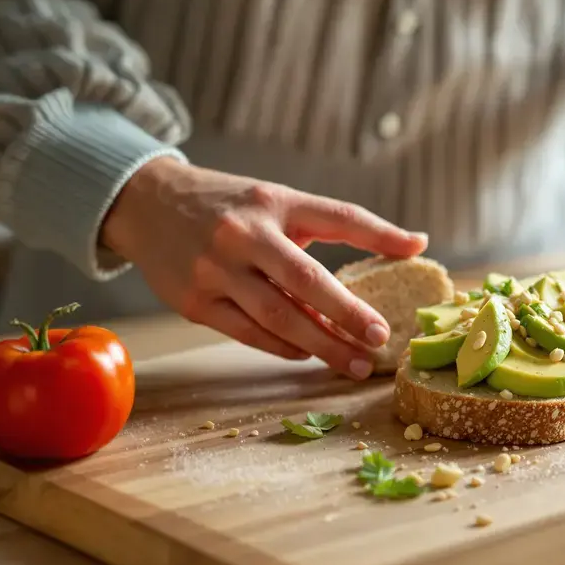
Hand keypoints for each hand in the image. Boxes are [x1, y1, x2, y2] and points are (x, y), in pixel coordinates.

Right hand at [101, 158, 428, 378]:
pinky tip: (308, 356)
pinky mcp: (193, 302)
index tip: (417, 252)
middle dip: (347, 314)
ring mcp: (214, 270)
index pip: (337, 216)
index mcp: (273, 202)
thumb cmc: (231, 208)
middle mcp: (243, 234)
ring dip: (320, 345)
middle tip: (380, 339)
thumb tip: (416, 245)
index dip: (379, 234)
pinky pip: (248, 333)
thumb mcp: (279, 202)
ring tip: (355, 363)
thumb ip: (338, 224)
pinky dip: (283, 347)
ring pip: (277, 317)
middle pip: (306, 280)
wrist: (147, 203)